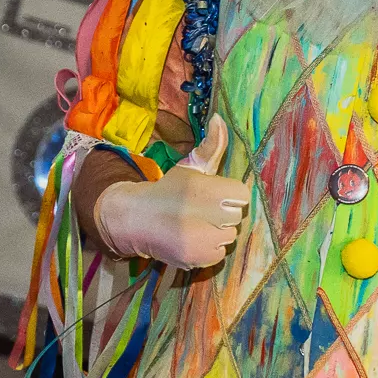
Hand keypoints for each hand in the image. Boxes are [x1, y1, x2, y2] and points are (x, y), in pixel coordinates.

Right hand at [92, 128, 245, 268]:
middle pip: (236, 217)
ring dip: (216, 232)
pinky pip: (219, 254)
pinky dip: (208, 249)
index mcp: (207, 188)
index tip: (210, 195)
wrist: (136, 219)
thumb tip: (221, 119)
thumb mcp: (190, 167)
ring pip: (229, 236)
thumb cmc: (169, 190)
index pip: (242, 195)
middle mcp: (206, 215)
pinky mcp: (197, 258)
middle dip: (222, 214)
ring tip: (194, 225)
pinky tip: (191, 239)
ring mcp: (202, 239)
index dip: (227, 195)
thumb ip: (211, 146)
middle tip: (198, 210)